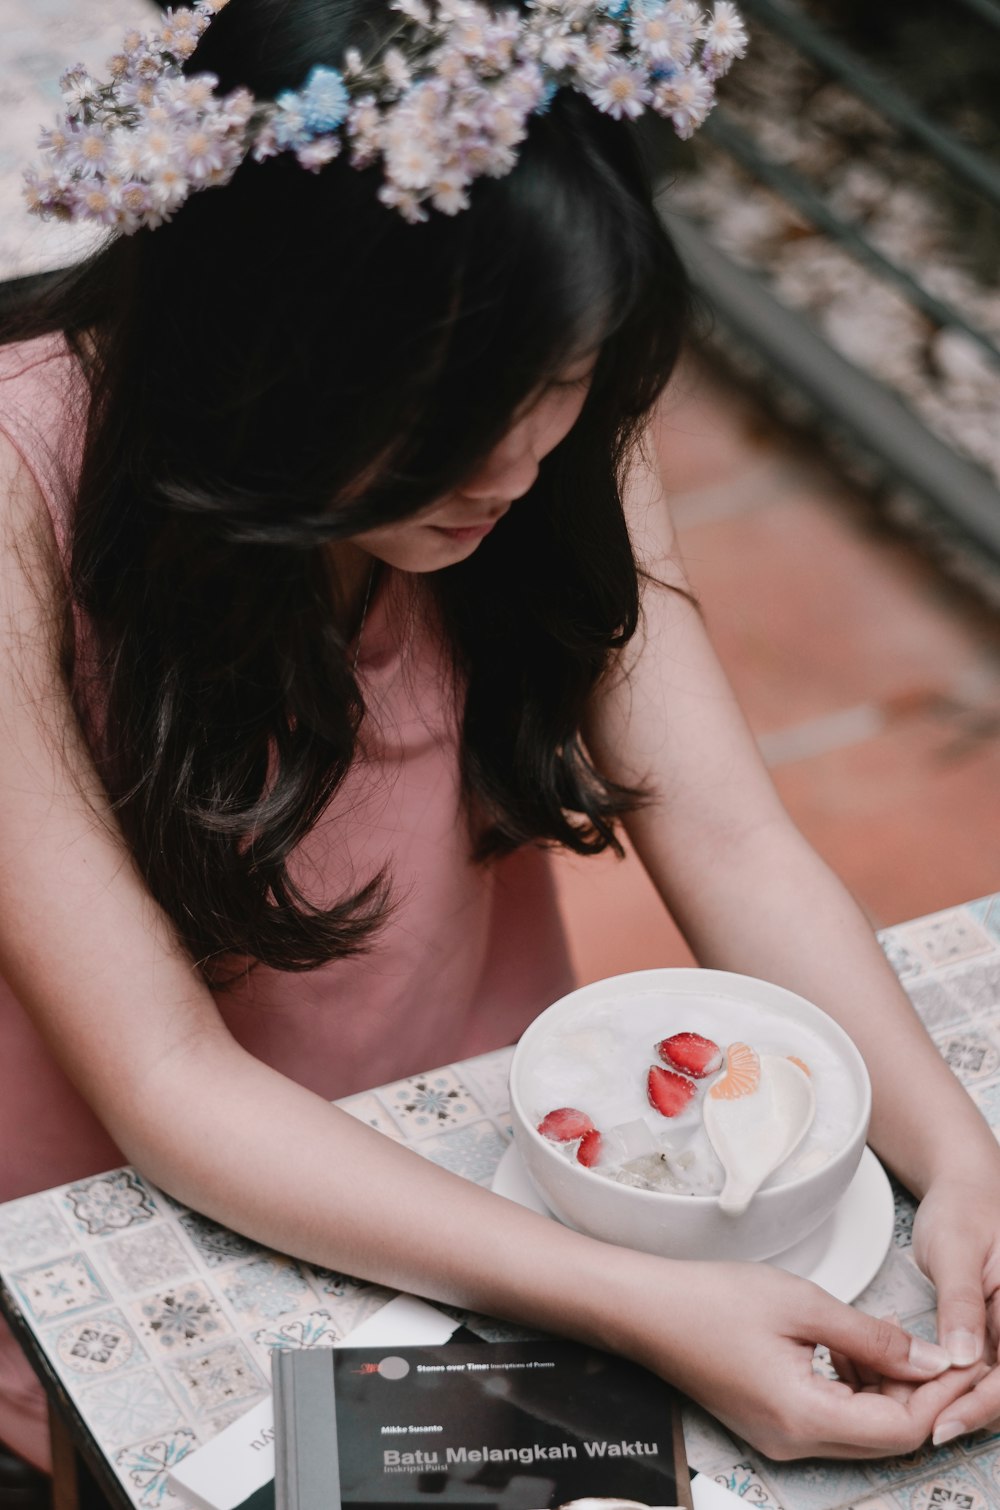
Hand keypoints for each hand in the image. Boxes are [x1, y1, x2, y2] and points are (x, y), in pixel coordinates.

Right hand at [620, 1258, 980, 1460]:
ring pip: (860, 1431)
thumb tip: (930, 1361)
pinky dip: (852, 1388)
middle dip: (915, 1395)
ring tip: (874, 1338)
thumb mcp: (803, 1304)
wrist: (646, 1308)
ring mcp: (780, 1439)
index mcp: (805, 1417)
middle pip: (885, 1439)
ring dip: (883, 1390)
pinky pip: (832, 1421)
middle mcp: (795, 1443)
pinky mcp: (770, 1425)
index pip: (900, 1430)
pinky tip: (841, 1345)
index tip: (955, 1357)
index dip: (936, 1395)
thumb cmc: (712, 1300)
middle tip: (924, 1345)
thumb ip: (873, 1337)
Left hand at [910, 1173, 999, 1444]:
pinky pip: (988, 1368)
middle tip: (929, 1427)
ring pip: (998, 1382)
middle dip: (973, 1411)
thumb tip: (963, 1358)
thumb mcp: (954, 1249)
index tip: (944, 1424)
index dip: (982, 1404)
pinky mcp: (999, 1332)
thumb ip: (961, 1303)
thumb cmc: (962, 1209)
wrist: (964, 1187)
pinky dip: (962, 1383)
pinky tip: (931, 1391)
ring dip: (967, 1401)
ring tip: (925, 1413)